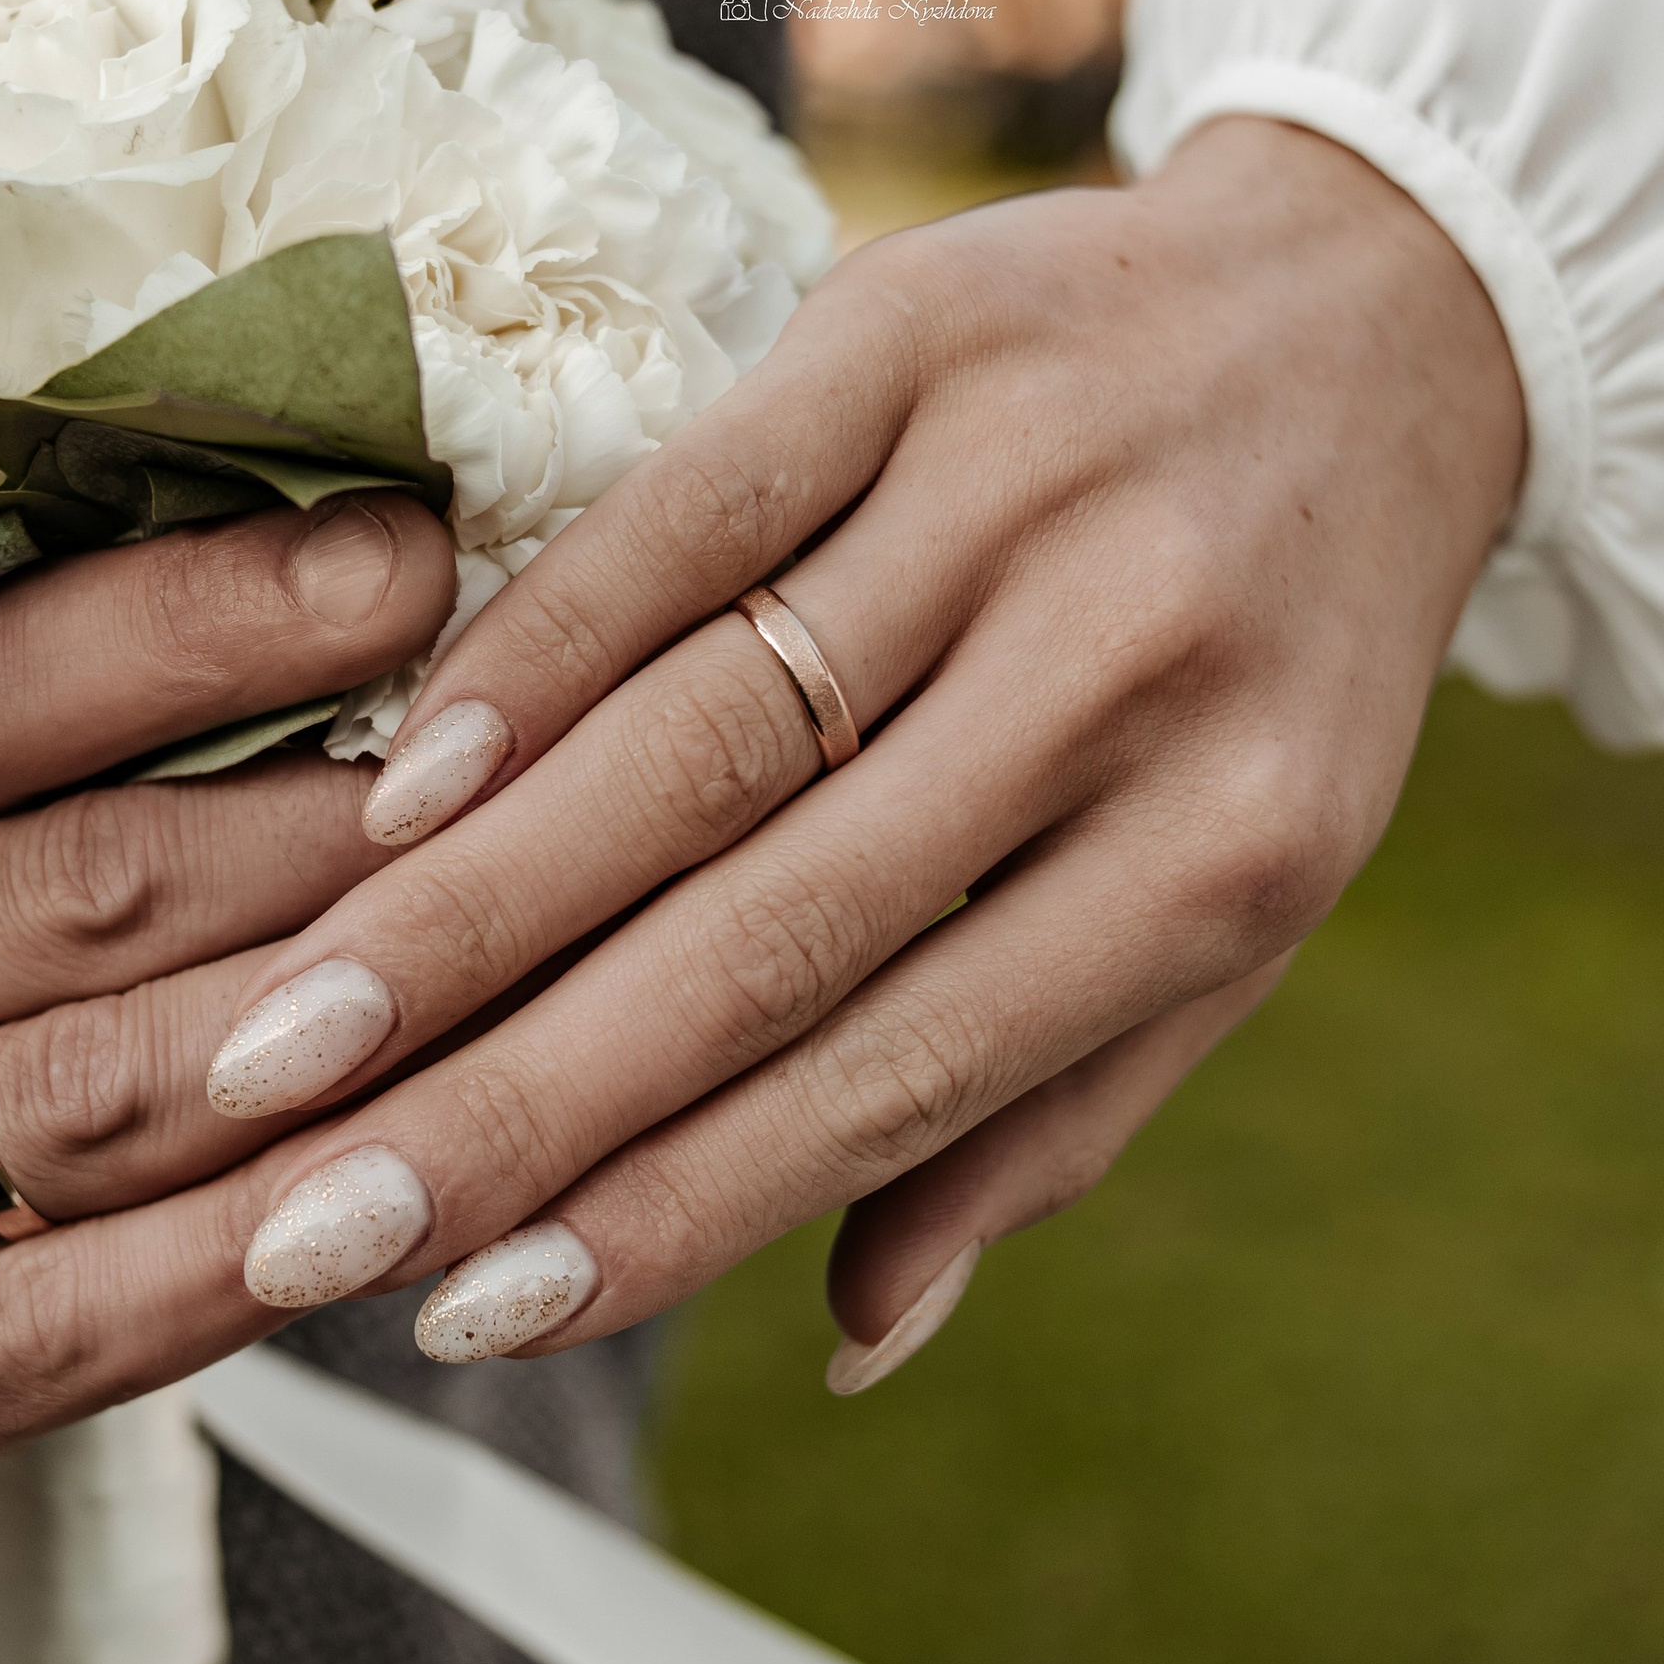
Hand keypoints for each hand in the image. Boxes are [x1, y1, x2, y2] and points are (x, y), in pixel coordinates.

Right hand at [0, 494, 451, 1663]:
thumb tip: (168, 736)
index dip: (204, 615)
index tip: (404, 550)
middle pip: (71, 880)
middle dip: (338, 813)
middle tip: (546, 749)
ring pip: (94, 1094)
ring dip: (338, 1025)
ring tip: (528, 952)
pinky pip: (61, 1330)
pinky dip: (247, 1266)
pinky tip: (395, 1214)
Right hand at [197, 122, 1523, 1381]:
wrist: (1379, 317)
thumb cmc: (1270, 674)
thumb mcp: (1230, 903)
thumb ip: (1045, 1114)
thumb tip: (860, 1346)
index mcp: (1224, 856)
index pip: (899, 1069)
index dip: (673, 1202)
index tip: (469, 1316)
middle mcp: (1130, 676)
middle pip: (766, 926)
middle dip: (514, 1099)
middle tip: (303, 1228)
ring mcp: (1021, 489)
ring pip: (695, 737)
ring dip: (470, 910)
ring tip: (284, 1045)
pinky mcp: (913, 327)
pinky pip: (682, 520)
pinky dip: (530, 661)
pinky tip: (397, 796)